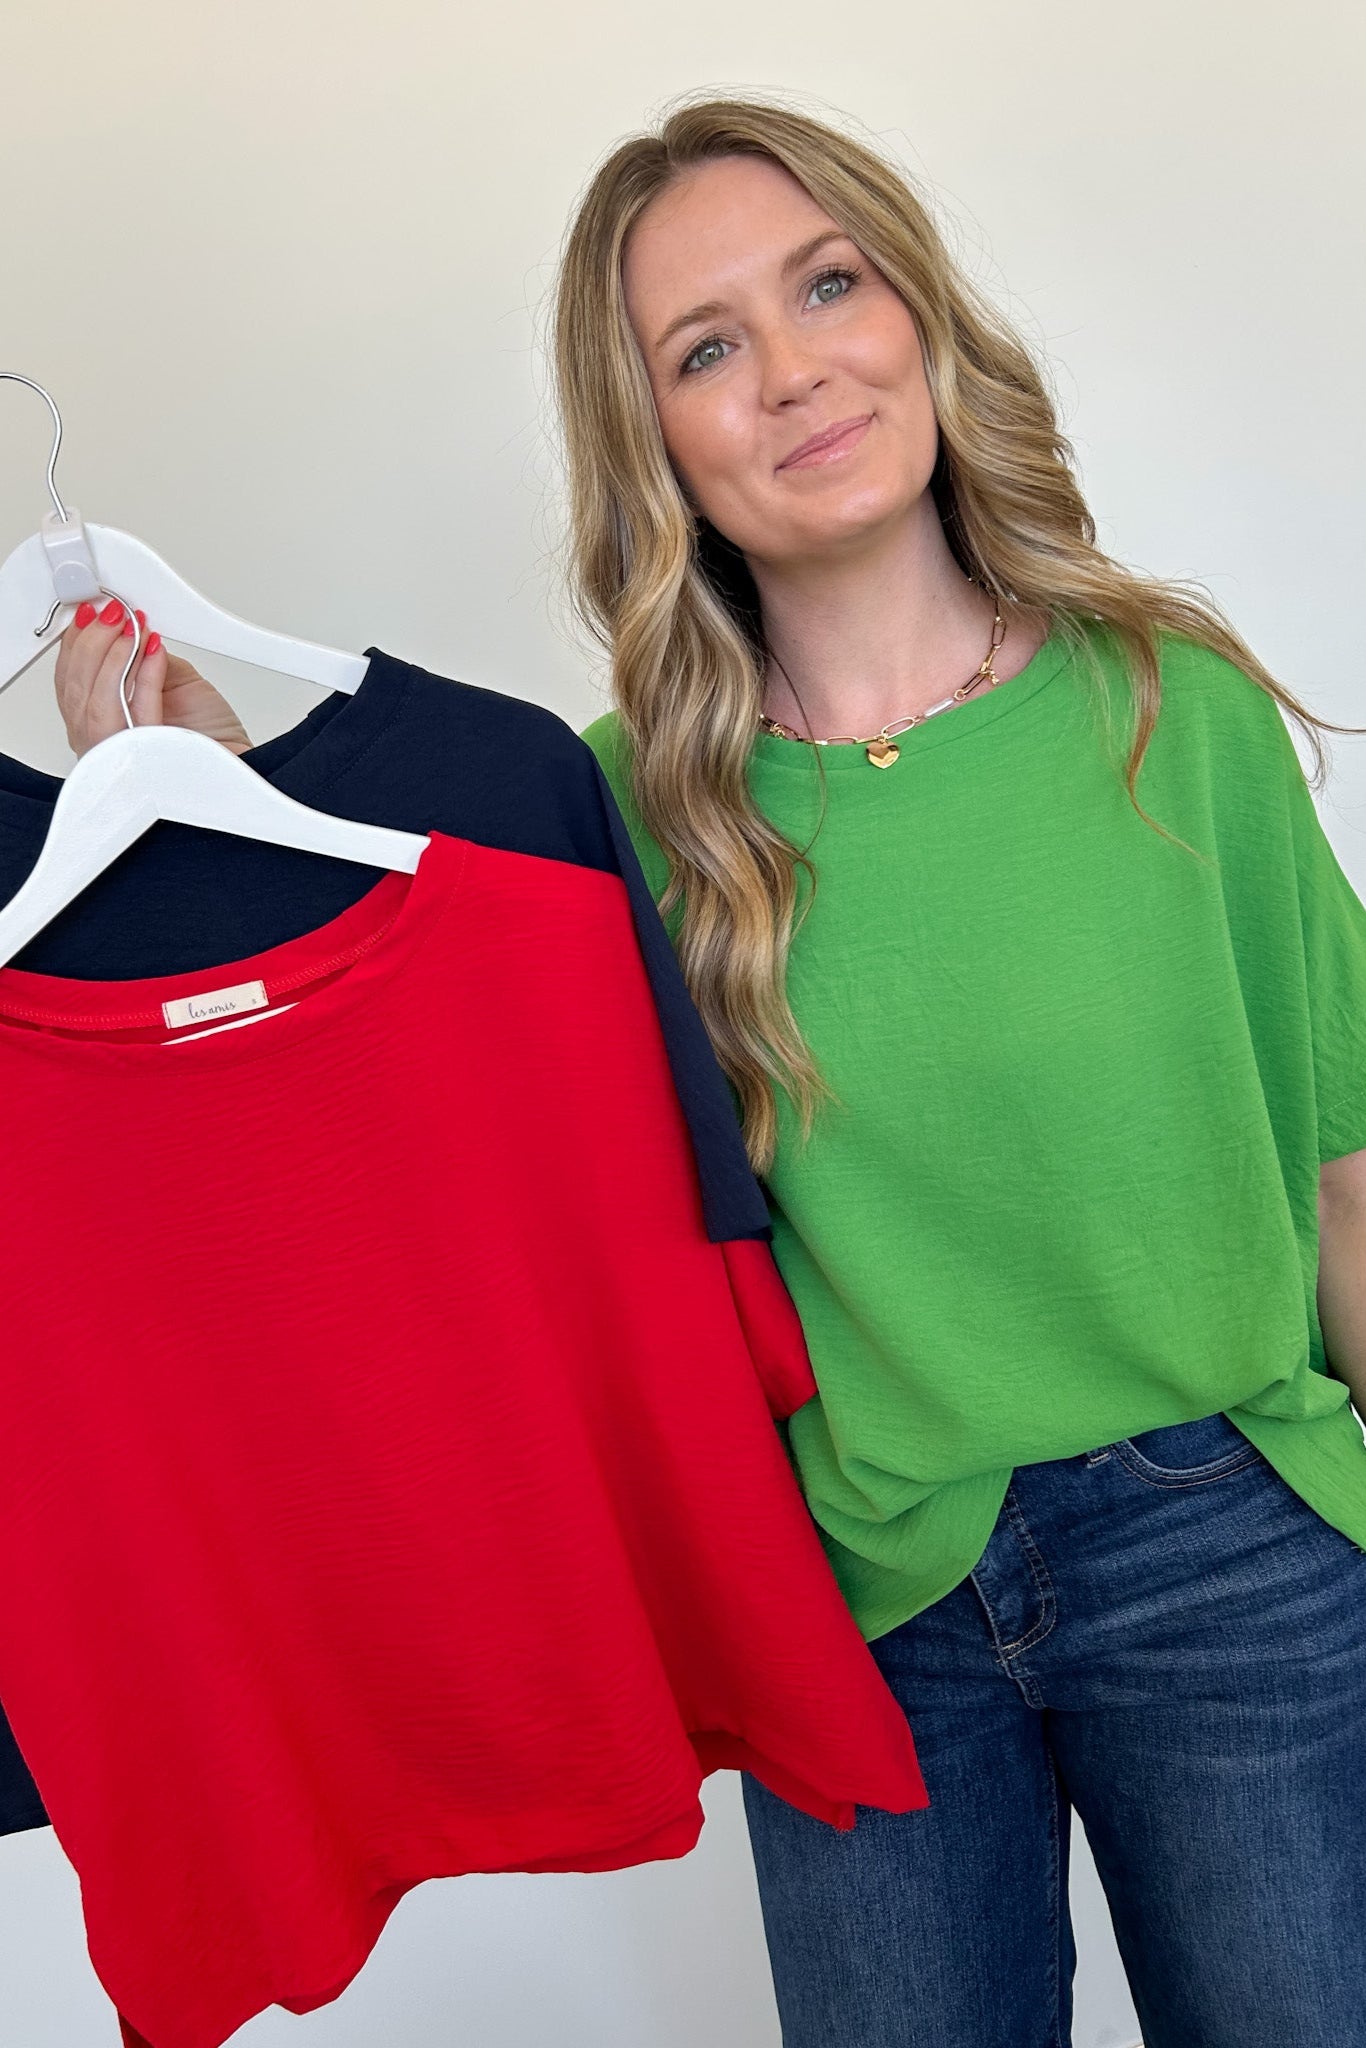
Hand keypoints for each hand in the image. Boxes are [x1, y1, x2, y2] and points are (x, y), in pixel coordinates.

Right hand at [54, 599, 251, 758]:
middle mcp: (101, 740)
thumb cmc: (208, 733)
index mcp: (98, 722)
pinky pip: (137, 713)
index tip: (87, 613)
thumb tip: (129, 628)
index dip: (74, 644)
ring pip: (96, 703)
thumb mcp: (172, 680)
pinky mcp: (146, 757)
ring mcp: (119, 752)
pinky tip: (155, 649)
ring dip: (114, 656)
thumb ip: (143, 658)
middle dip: (92, 643)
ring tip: (132, 628)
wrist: (237, 762)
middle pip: (76, 691)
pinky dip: (145, 676)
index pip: (69, 682)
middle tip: (112, 615)